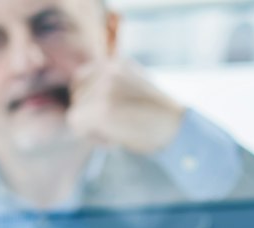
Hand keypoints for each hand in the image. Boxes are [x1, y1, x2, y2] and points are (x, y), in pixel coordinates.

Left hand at [66, 57, 186, 157]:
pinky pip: (76, 123)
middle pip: (76, 94)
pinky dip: (92, 136)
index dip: (88, 99)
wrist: (178, 129)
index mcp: (117, 63)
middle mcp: (109, 69)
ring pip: (75, 111)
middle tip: (118, 124)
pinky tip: (115, 138)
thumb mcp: (132, 91)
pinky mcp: (102, 107)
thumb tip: (80, 100)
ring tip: (119, 130)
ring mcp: (104, 87)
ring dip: (91, 127)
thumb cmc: (156, 118)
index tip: (108, 114)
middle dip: (89, 114)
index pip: (81, 78)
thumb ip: (109, 89)